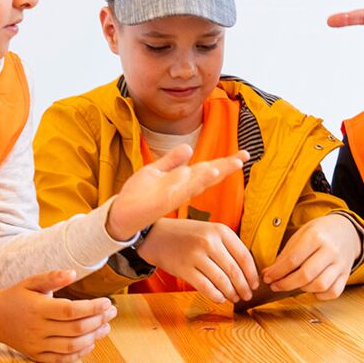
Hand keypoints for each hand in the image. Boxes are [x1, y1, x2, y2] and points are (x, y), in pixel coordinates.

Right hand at [0, 270, 117, 362]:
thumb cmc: (16, 296)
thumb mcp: (31, 281)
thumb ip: (53, 277)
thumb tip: (73, 273)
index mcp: (38, 308)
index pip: (71, 310)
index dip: (92, 308)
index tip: (107, 302)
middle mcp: (37, 329)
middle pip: (75, 329)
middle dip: (98, 320)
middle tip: (112, 311)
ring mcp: (36, 345)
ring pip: (71, 345)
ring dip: (94, 337)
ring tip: (106, 326)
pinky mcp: (36, 355)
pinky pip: (61, 358)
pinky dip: (79, 353)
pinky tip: (91, 342)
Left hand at [108, 145, 245, 239]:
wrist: (119, 215)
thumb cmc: (136, 196)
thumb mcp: (154, 171)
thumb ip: (172, 160)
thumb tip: (189, 147)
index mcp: (181, 181)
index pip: (207, 169)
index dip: (225, 162)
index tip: (243, 155)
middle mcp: (182, 189)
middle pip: (208, 175)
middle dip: (226, 166)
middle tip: (244, 157)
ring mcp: (174, 195)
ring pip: (198, 182)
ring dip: (213, 173)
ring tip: (230, 163)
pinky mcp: (163, 201)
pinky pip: (181, 190)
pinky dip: (194, 182)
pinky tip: (205, 173)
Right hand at [137, 217, 259, 302]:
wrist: (157, 235)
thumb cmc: (188, 235)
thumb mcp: (210, 231)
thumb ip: (227, 246)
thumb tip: (247, 271)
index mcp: (220, 230)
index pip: (244, 255)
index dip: (252, 273)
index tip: (255, 284)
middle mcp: (209, 241)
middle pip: (234, 270)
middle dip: (243, 287)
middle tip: (247, 296)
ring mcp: (196, 255)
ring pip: (221, 280)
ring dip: (231, 293)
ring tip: (234, 298)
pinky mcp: (184, 268)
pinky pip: (205, 287)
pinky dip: (216, 295)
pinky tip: (220, 298)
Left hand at [261, 214, 361, 299]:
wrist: (347, 231)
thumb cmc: (320, 232)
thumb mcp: (301, 234)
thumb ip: (286, 254)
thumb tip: (269, 274)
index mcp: (316, 236)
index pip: (293, 259)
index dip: (277, 272)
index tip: (267, 278)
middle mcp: (330, 250)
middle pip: (306, 275)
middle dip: (286, 284)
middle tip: (275, 285)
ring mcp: (340, 264)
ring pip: (320, 285)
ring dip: (303, 289)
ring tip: (295, 284)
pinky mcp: (346, 275)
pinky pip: (333, 292)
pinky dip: (320, 295)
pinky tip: (312, 288)